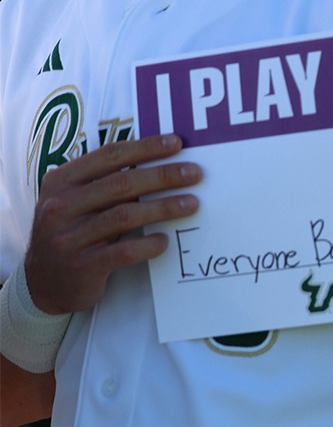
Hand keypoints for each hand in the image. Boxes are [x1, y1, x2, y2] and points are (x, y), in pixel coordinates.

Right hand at [25, 134, 200, 314]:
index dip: (145, 148)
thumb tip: (160, 163)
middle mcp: (60, 206)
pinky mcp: (82, 266)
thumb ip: (105, 183)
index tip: (177, 143)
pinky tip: (165, 240)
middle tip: (195, 173)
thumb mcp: (75, 202)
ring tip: (192, 203)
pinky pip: (123, 251)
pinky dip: (148, 244)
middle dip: (163, 176)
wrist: (43, 283)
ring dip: (164, 207)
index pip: (108, 156)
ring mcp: (69, 237)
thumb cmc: (71, 233)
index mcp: (60, 182)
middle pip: (122, 184)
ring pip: (124, 215)